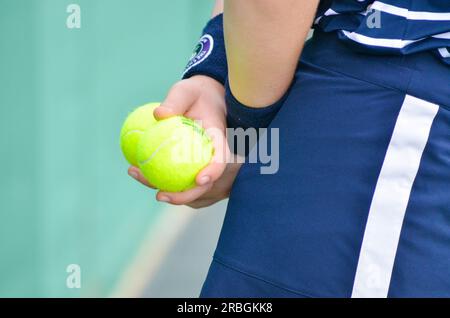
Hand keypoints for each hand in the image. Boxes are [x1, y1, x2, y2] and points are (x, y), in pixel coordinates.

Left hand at [128, 75, 233, 205]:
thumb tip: (159, 114)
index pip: (220, 160)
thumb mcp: (186, 90)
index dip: (214, 172)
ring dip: (162, 187)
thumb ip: (175, 100)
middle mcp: (210, 157)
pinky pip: (172, 174)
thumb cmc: (194, 93)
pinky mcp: (185, 165)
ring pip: (184, 183)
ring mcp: (198, 164)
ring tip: (134, 172)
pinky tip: (134, 168)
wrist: (199, 98)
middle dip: (184, 196)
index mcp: (217, 140)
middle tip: (159, 195)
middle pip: (203, 184)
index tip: (200, 179)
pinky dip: (155, 175)